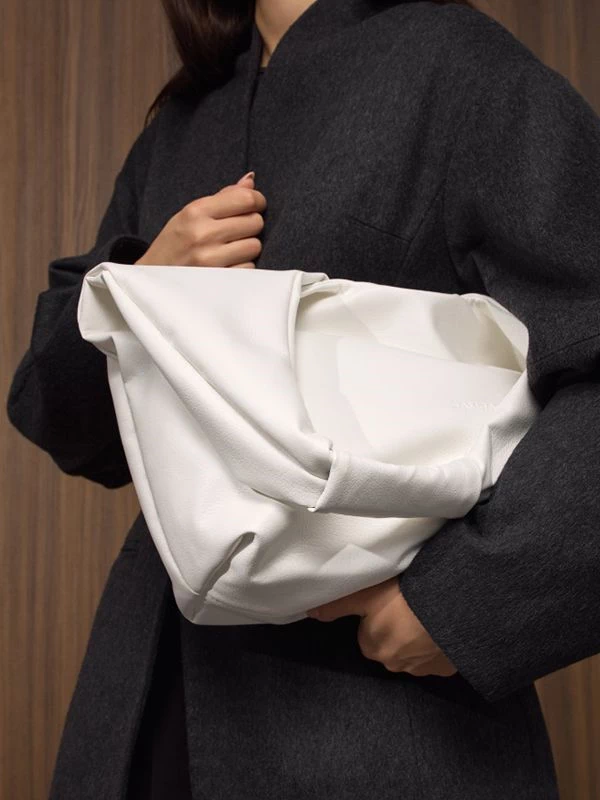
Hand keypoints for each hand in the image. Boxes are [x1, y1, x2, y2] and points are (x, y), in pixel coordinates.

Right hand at [135, 171, 265, 267]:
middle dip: (250, 225)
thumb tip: (251, 180)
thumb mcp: (189, 215)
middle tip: (236, 231)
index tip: (254, 206)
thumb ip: (222, 197)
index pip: (245, 199)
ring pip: (254, 246)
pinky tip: (227, 266)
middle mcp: (203, 234)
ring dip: (247, 248)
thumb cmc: (174, 244)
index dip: (257, 201)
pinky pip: (249, 269)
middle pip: (255, 222)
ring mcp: (211, 260)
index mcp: (195, 212)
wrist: (151, 279)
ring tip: (230, 250)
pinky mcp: (218, 282)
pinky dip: (242, 267)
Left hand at [306, 577, 457, 676]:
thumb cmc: (404, 599)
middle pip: (390, 644)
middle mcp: (395, 665)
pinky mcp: (447, 668)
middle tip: (409, 605)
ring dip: (418, 637)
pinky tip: (442, 626)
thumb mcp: (366, 595)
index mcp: (373, 648)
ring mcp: (423, 669)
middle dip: (397, 629)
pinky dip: (438, 644)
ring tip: (427, 613)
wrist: (452, 610)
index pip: (368, 634)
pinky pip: (437, 656)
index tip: (389, 601)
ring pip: (414, 652)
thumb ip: (338, 605)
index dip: (377, 616)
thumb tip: (310, 612)